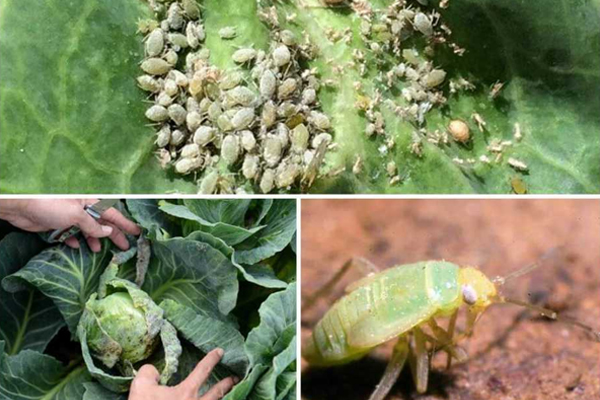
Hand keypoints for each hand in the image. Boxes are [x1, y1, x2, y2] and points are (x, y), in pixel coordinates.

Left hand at [0, 199, 139, 251]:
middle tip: (124, 247)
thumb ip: (93, 225)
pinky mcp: (56, 224)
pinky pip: (70, 234)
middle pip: (101, 223)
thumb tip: (107, 232)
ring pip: (86, 230)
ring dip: (94, 240)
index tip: (137, 232)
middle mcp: (81, 208)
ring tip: (98, 251)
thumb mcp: (76, 215)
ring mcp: (69, 217)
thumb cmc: (50, 205)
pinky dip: (75, 240)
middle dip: (113, 234)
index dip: (125, 223)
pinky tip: (77, 246)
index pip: (112, 213)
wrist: (20, 207)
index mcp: (89, 201)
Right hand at [129, 348, 237, 399]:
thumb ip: (149, 373)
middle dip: (227, 384)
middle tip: (234, 378)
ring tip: (229, 393)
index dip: (212, 359)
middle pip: (217, 392)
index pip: (203, 370)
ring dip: (223, 397)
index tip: (220, 351)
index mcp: (186, 393)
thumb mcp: (140, 388)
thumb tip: (153, 370)